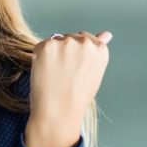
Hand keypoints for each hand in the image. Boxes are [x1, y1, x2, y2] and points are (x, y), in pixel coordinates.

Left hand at [25, 30, 111, 146]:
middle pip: (70, 38)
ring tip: (55, 76)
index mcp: (100, 49)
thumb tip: (107, 34)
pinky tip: (45, 73)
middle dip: (65, 52)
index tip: (74, 70)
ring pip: (55, 41)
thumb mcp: (93, 72)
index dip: (77, 55)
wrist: (59, 112)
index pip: (85, 39)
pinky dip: (40, 58)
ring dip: (52, 54)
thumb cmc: (77, 96)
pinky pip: (41, 47)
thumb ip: (97, 51)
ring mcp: (66, 43)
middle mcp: (85, 43)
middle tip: (64, 75)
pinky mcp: (47, 46)